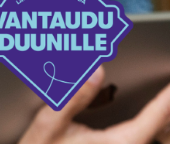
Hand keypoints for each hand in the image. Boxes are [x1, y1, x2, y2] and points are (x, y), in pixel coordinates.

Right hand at [19, 66, 169, 143]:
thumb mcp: (49, 122)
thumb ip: (74, 97)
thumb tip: (95, 71)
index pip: (148, 122)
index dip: (164, 103)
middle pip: (155, 133)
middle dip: (164, 111)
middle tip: (168, 92)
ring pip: (147, 139)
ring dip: (157, 120)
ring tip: (163, 104)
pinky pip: (137, 141)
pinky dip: (147, 129)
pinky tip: (144, 123)